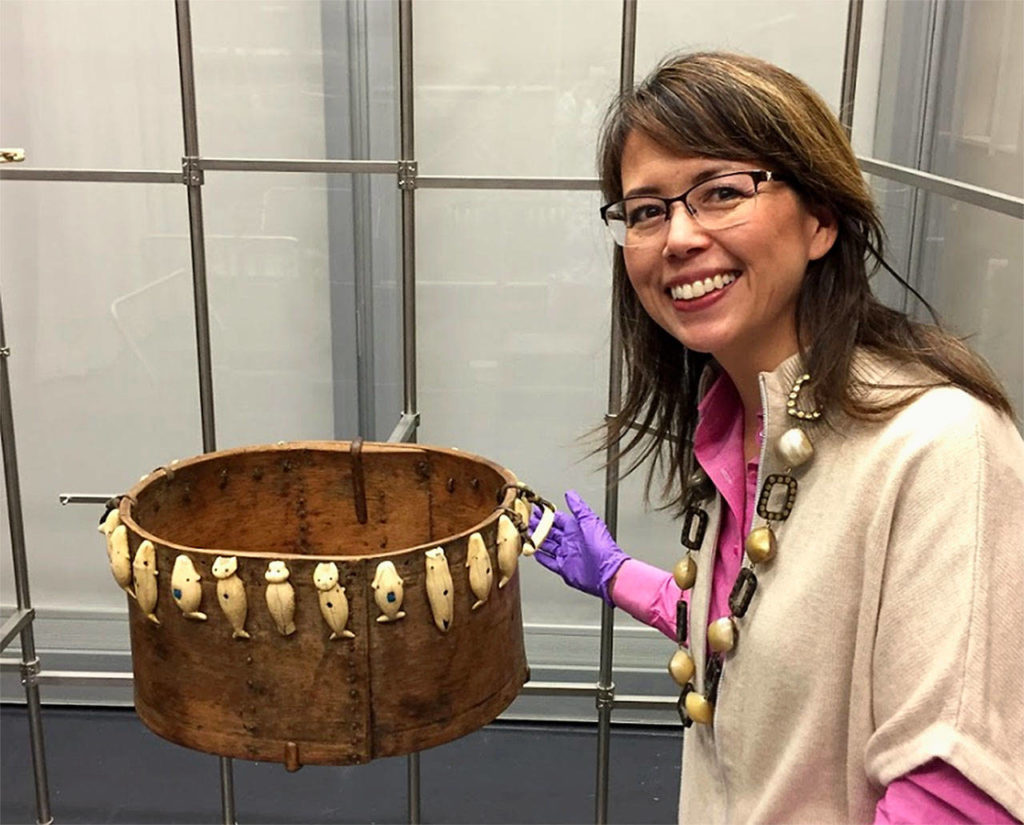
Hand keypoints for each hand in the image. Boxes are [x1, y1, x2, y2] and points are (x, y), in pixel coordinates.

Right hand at [528, 490, 629, 604]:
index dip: (546, 515)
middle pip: (550, 532)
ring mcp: (567, 555)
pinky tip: (534, 552)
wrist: (608, 572)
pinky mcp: (564, 568)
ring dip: (537, 540)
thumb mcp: (589, 521)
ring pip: (547, 545)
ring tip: (527, 535)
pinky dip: (541, 557)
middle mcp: (571, 541)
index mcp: (576, 529)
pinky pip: (549, 561)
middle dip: (539, 526)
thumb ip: (578, 508)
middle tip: (527, 521)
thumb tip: (570, 494)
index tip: (536, 510)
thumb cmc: (603, 547)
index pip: (558, 519)